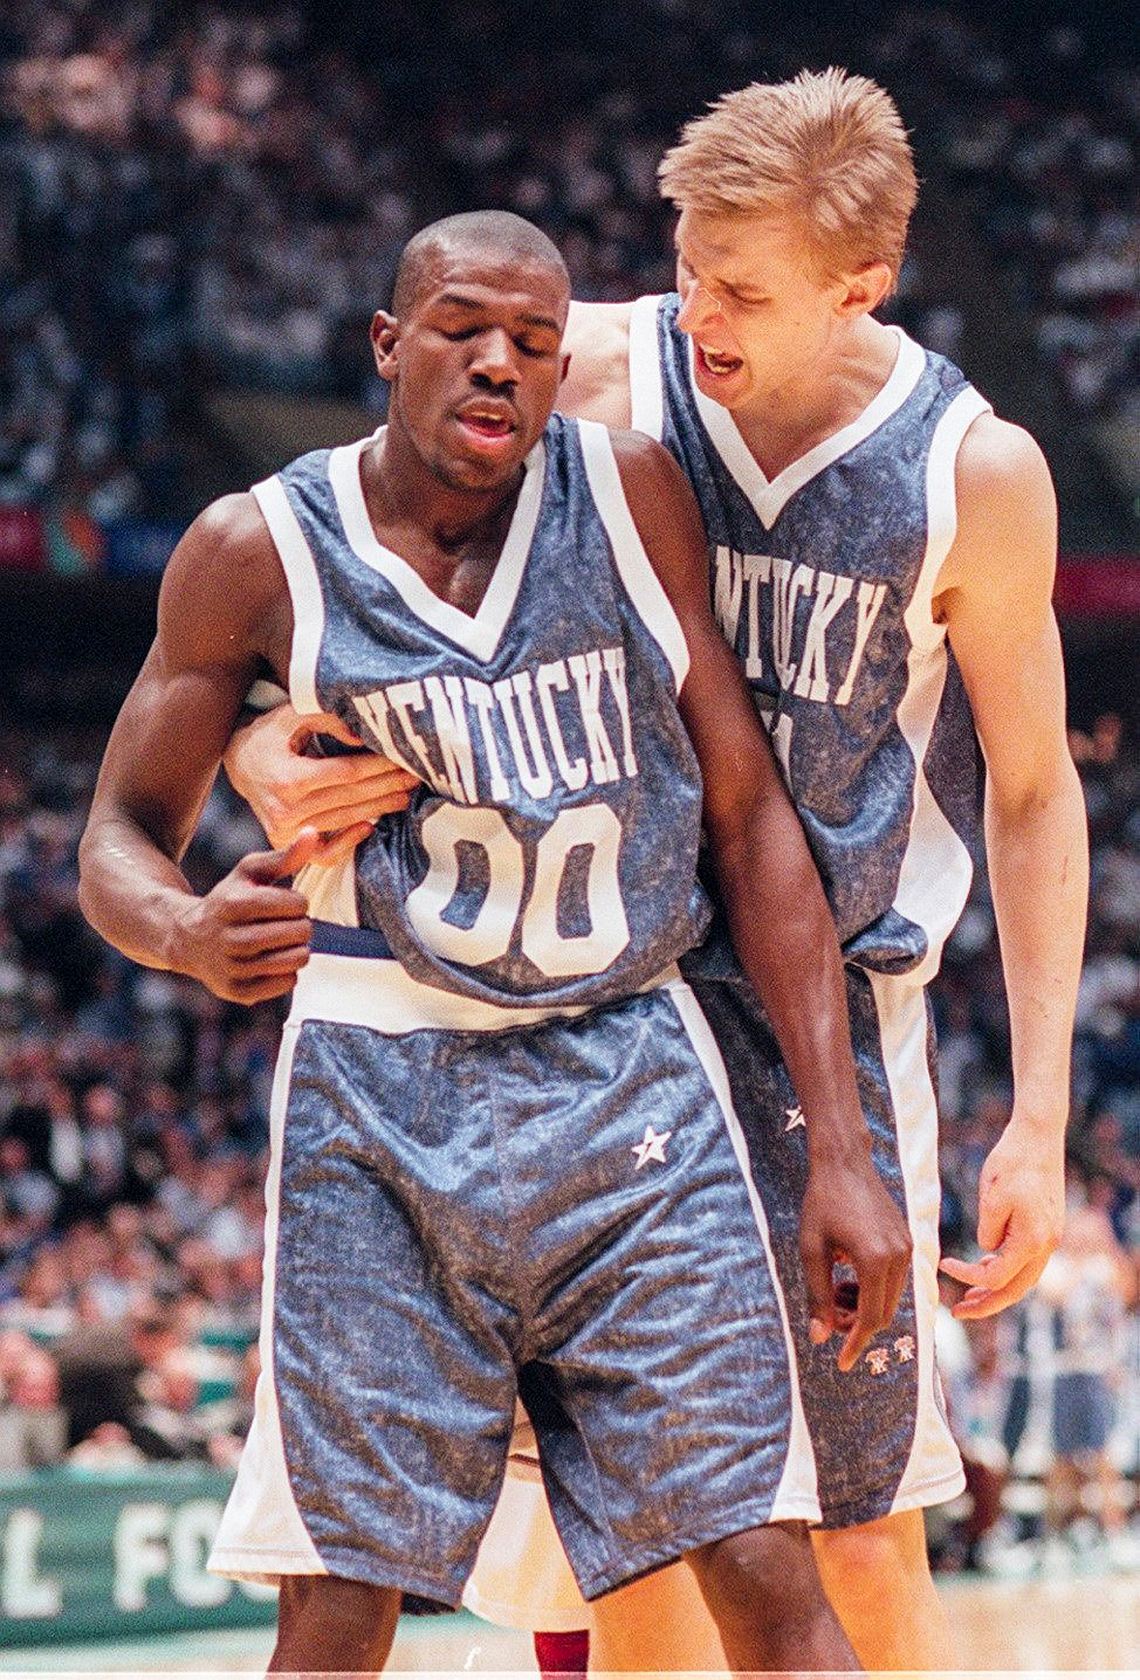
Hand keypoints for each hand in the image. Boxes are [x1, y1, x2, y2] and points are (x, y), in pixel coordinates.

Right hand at [170, 830, 319, 1002]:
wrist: (187, 939)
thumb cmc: (228, 900)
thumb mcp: (249, 873)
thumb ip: (284, 856)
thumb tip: (313, 833)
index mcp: (234, 904)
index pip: (297, 904)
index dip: (297, 902)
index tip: (283, 904)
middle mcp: (231, 939)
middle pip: (300, 932)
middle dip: (299, 925)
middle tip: (283, 924)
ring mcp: (234, 969)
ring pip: (297, 959)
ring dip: (296, 948)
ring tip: (279, 941)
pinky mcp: (239, 992)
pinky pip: (288, 982)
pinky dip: (286, 971)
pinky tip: (269, 960)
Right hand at [224, 703, 419, 864]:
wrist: (238, 762)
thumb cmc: (270, 735)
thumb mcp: (292, 715)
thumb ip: (326, 719)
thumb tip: (361, 736)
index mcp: (288, 777)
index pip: (347, 773)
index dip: (378, 766)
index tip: (402, 758)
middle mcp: (286, 809)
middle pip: (350, 797)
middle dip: (387, 786)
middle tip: (415, 777)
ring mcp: (286, 830)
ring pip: (344, 819)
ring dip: (378, 808)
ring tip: (404, 796)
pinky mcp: (285, 842)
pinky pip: (324, 851)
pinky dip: (349, 842)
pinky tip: (371, 826)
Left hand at [800, 1149, 912, 1371]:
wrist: (844, 1162)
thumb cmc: (821, 1203)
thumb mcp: (811, 1250)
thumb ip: (817, 1296)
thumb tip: (819, 1338)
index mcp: (875, 1259)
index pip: (870, 1318)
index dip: (855, 1344)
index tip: (841, 1364)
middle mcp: (899, 1256)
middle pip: (884, 1312)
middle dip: (858, 1324)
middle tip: (830, 1316)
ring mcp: (907, 1247)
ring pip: (892, 1298)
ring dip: (866, 1306)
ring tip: (838, 1290)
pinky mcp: (907, 1239)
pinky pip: (895, 1279)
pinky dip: (875, 1288)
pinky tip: (850, 1275)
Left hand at [939, 1117, 1064, 1317]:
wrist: (1039, 1135)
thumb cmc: (1012, 1161)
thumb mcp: (992, 1196)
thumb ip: (988, 1230)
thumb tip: (986, 1251)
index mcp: (1033, 1240)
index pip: (997, 1277)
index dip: (968, 1278)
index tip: (944, 1266)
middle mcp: (1047, 1245)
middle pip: (1015, 1290)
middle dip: (986, 1305)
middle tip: (956, 1313)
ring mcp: (1050, 1238)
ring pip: (1022, 1278)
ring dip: (995, 1290)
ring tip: (968, 1298)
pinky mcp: (1046, 1228)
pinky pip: (1025, 1260)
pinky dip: (1004, 1269)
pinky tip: (984, 1265)